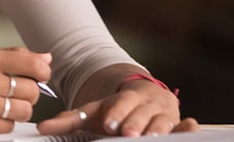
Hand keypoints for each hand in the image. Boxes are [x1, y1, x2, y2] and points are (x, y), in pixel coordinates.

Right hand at [0, 47, 52, 132]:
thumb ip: (12, 56)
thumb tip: (44, 58)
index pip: (31, 63)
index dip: (42, 71)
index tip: (41, 74)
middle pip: (31, 90)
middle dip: (28, 92)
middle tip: (15, 91)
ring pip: (24, 110)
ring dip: (18, 110)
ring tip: (3, 104)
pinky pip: (9, 126)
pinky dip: (4, 123)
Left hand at [37, 79, 198, 136]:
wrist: (143, 97)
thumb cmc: (115, 110)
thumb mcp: (93, 113)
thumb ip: (68, 121)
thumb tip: (42, 128)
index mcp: (123, 99)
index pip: (119, 105)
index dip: (116, 113)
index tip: (110, 124)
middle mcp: (144, 105)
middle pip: (140, 114)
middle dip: (135, 124)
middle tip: (128, 133)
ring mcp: (162, 115)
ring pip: (162, 122)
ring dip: (158, 129)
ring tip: (152, 137)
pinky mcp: (176, 124)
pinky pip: (183, 126)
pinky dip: (188, 127)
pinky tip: (191, 127)